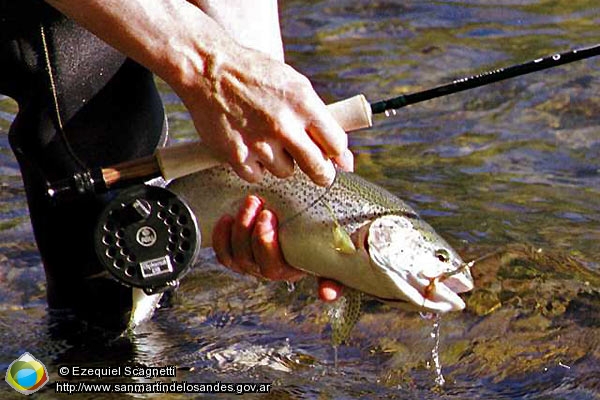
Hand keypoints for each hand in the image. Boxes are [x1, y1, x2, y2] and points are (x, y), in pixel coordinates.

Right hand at [178, 47, 347, 186]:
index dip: (336, 154)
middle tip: (317, 171)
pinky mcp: (237, 155)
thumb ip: (319, 119)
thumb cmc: (254, 76)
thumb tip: (343, 158)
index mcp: (303, 103)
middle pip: (317, 168)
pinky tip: (248, 146)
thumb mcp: (295, 86)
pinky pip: (257, 176)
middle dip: (321, 173)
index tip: (332, 157)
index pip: (336, 144)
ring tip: (266, 140)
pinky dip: (254, 166)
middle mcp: (284, 124)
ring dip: (280, 162)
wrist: (208, 69)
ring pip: (285, 172)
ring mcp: (259, 142)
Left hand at [212, 195, 343, 301]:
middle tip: (256, 203)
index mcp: (291, 270)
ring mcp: (251, 261)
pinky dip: (221, 236)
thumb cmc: (327, 239)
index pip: (271, 267)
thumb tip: (327, 294)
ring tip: (248, 203)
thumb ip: (335, 275)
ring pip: (235, 254)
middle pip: (248, 258)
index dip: (264, 243)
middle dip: (248, 229)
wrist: (316, 223)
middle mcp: (268, 269)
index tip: (269, 215)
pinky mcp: (238, 252)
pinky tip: (226, 217)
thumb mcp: (336, 254)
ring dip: (238, 227)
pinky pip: (223, 252)